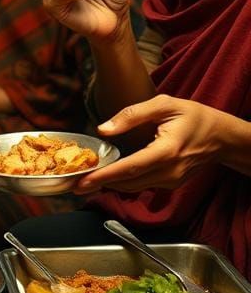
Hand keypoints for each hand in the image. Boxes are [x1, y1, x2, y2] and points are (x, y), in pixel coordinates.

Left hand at [78, 96, 231, 193]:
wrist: (219, 136)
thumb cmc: (193, 116)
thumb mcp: (164, 105)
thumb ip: (132, 115)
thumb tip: (103, 129)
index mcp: (167, 150)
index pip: (130, 167)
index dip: (104, 176)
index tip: (83, 182)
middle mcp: (168, 171)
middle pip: (127, 182)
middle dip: (99, 184)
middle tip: (73, 185)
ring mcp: (170, 181)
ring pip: (133, 187)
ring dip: (109, 184)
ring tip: (86, 181)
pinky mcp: (169, 184)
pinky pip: (141, 185)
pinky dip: (124, 181)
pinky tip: (109, 175)